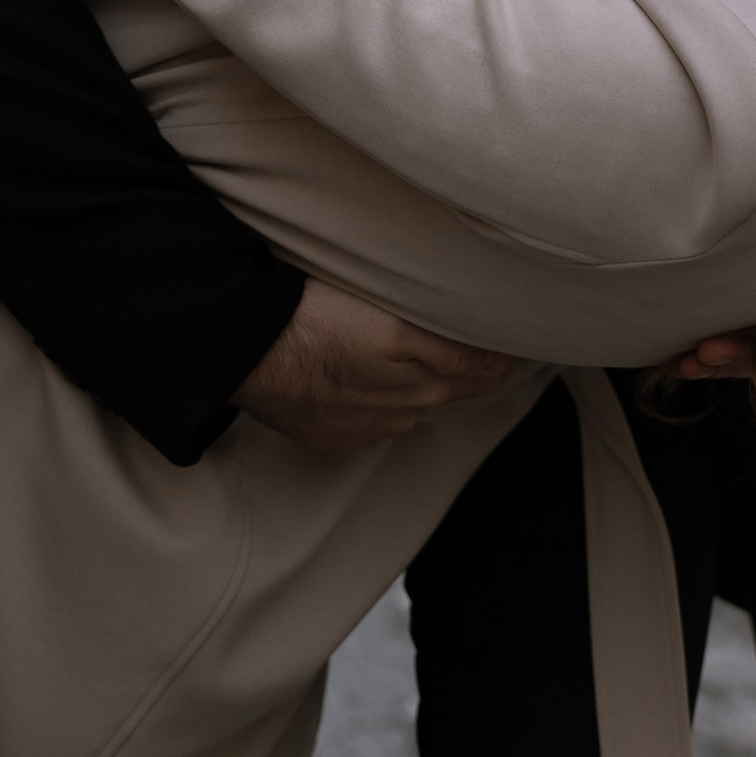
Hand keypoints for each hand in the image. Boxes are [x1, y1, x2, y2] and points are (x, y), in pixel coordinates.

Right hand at [234, 277, 511, 454]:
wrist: (251, 353)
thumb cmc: (319, 321)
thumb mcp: (395, 322)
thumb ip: (450, 347)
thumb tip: (495, 361)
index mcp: (425, 380)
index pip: (480, 372)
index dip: (494, 355)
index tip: (503, 338)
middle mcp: (403, 411)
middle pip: (448, 391)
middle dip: (463, 371)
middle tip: (468, 343)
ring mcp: (366, 427)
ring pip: (409, 406)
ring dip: (415, 385)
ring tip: (401, 354)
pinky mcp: (333, 435)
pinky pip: (370, 420)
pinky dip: (374, 401)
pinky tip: (358, 375)